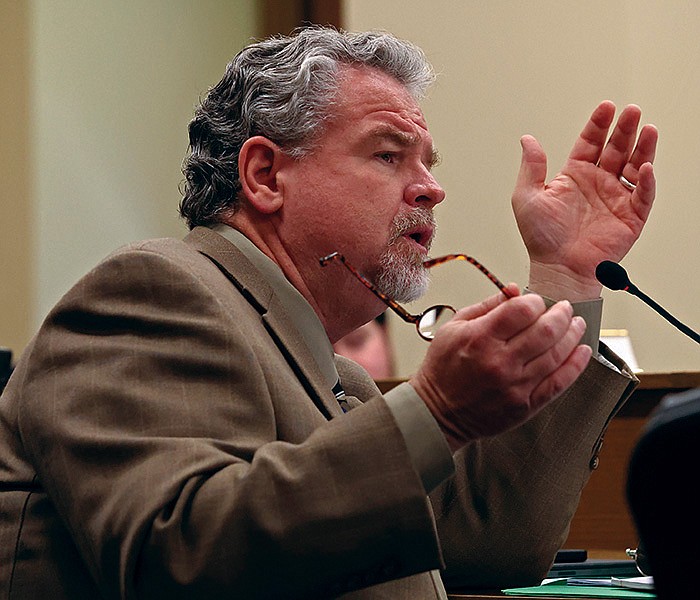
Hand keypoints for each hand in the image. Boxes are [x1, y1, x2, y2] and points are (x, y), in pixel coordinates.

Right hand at [409, 287, 591, 450]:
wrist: (437, 412)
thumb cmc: (443, 368)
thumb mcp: (453, 327)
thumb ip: (487, 306)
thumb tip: (514, 290)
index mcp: (480, 338)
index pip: (523, 310)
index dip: (536, 301)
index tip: (536, 302)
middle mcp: (500, 362)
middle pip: (546, 330)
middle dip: (561, 313)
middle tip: (564, 308)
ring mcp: (515, 386)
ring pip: (557, 353)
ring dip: (573, 334)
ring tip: (576, 324)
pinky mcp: (526, 405)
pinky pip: (560, 382)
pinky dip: (576, 364)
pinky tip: (583, 351)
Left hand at [512, 101, 657, 300]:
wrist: (558, 267)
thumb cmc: (541, 238)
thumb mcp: (527, 197)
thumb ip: (531, 166)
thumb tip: (527, 139)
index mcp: (574, 176)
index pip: (590, 143)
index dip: (599, 125)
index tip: (606, 107)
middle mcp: (598, 184)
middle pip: (616, 149)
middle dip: (624, 130)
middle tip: (631, 111)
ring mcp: (616, 199)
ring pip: (634, 166)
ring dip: (642, 148)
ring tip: (647, 129)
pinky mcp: (631, 217)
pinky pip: (642, 195)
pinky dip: (646, 181)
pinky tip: (644, 167)